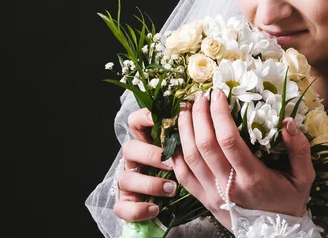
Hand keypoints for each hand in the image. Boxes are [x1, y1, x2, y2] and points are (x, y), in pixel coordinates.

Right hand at [113, 108, 177, 222]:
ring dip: (149, 183)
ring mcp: (127, 182)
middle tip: (170, 163)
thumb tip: (204, 121)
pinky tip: (155, 209)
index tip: (158, 119)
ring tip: (171, 188)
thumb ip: (186, 140)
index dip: (143, 118)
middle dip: (149, 154)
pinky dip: (138, 209)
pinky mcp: (125, 204)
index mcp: (146, 143)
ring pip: (126, 178)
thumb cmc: (180, 174)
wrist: (169, 206)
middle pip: (129, 148)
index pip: (135, 122)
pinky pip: (122, 207)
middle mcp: (133, 160)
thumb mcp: (182, 154)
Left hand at [171, 89, 314, 230]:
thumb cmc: (288, 202)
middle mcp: (229, 186)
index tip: (218, 94)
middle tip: (200, 96)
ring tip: (185, 108)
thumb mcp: (304, 177)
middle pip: (204, 144)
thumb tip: (287, 121)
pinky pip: (183, 175)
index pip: (228, 140)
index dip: (219, 114)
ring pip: (190, 157)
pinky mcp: (203, 199)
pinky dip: (176, 154)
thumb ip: (300, 149)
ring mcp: (213, 194)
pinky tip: (176, 136)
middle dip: (199, 115)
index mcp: (253, 177)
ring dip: (184, 129)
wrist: (274, 235)